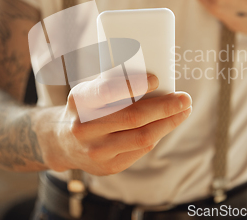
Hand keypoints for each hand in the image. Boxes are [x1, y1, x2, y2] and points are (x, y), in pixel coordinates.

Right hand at [38, 75, 191, 174]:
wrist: (61, 142)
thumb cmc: (83, 109)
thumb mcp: (88, 91)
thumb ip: (113, 85)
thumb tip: (154, 81)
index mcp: (79, 102)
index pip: (108, 92)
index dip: (134, 85)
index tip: (156, 79)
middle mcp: (85, 129)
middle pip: (133, 118)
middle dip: (165, 107)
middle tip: (185, 98)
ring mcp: (97, 151)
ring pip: (142, 137)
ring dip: (168, 123)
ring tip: (183, 111)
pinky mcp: (108, 167)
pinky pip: (141, 149)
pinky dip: (157, 134)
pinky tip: (166, 124)